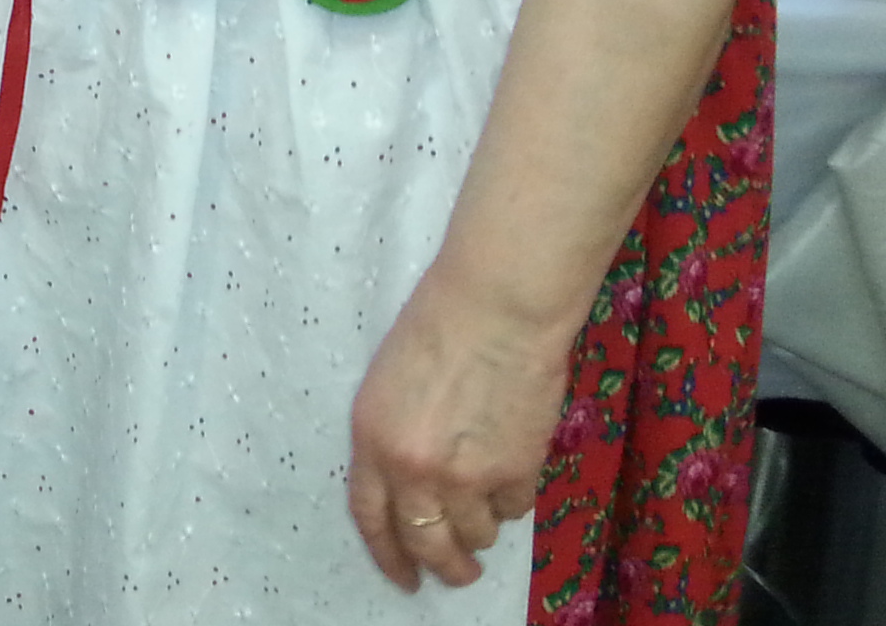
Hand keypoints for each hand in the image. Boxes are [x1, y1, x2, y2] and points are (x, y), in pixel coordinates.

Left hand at [346, 272, 569, 591]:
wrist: (497, 307)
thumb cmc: (438, 325)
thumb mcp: (389, 383)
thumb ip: (394, 438)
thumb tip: (413, 487)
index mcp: (372, 440)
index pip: (371, 519)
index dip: (388, 556)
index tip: (404, 579)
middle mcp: (412, 469)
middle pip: (427, 545)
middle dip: (445, 567)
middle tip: (459, 572)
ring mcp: (465, 477)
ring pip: (476, 533)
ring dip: (483, 527)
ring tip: (488, 504)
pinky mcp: (514, 472)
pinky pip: (514, 509)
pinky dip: (514, 499)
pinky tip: (513, 470)